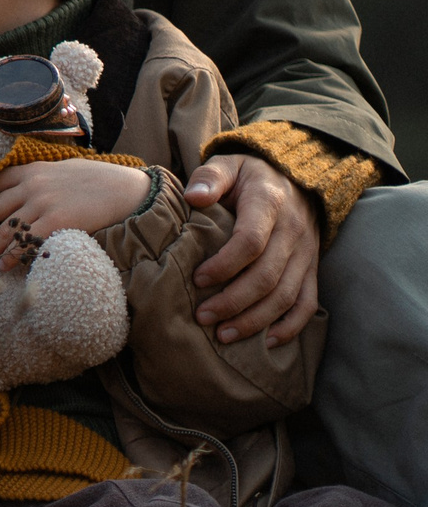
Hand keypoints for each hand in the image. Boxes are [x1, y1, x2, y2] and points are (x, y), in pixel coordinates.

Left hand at [0, 159, 152, 264]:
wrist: (130, 191)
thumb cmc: (99, 181)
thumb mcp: (64, 169)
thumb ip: (40, 177)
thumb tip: (22, 186)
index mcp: (32, 170)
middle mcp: (32, 185)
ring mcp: (42, 204)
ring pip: (5, 230)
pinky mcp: (55, 222)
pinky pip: (26, 243)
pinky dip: (14, 256)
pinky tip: (6, 266)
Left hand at [186, 153, 321, 346]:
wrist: (292, 178)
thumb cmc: (248, 176)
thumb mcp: (227, 165)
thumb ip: (209, 177)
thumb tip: (195, 197)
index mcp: (269, 203)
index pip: (251, 241)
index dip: (225, 264)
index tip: (198, 280)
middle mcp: (293, 231)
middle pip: (267, 275)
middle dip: (234, 301)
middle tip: (202, 317)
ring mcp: (306, 253)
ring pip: (286, 295)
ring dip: (256, 319)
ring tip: (224, 335)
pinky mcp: (312, 268)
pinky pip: (308, 303)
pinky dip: (291, 326)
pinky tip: (266, 342)